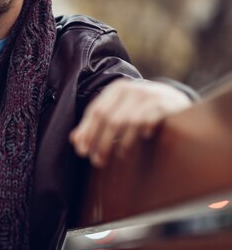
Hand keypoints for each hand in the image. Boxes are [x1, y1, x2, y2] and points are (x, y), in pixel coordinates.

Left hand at [69, 78, 190, 167]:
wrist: (173, 98)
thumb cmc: (139, 108)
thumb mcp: (117, 110)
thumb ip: (95, 124)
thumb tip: (75, 141)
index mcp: (116, 89)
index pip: (96, 111)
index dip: (87, 132)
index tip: (82, 151)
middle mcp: (131, 90)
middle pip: (110, 119)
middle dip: (101, 142)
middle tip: (97, 160)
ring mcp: (149, 96)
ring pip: (128, 122)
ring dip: (121, 143)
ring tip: (118, 156)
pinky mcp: (164, 104)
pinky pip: (148, 121)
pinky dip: (142, 133)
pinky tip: (142, 140)